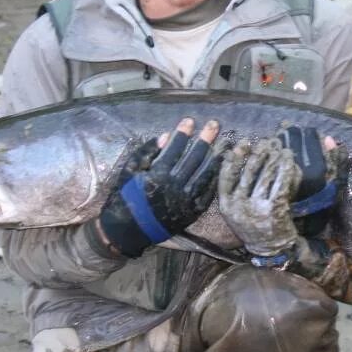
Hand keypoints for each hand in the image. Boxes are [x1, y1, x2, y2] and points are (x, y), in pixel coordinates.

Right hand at [96, 118, 224, 257]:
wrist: (129, 230)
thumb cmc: (126, 197)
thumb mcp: (129, 171)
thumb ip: (146, 152)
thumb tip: (165, 136)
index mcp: (158, 175)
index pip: (175, 148)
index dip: (182, 133)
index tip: (189, 120)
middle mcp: (175, 186)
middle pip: (195, 157)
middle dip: (205, 139)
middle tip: (214, 124)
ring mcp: (186, 200)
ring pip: (206, 173)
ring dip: (216, 156)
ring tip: (224, 142)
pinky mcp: (193, 211)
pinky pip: (208, 191)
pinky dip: (215, 177)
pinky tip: (220, 166)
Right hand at [218, 138, 301, 258]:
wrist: (270, 248)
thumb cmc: (253, 225)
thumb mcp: (236, 210)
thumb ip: (236, 189)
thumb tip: (240, 158)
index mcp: (225, 204)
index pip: (226, 175)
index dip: (234, 157)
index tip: (242, 143)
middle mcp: (238, 206)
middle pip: (248, 172)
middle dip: (259, 153)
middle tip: (266, 142)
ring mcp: (256, 208)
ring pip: (266, 175)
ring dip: (274, 158)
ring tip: (279, 148)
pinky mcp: (274, 209)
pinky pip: (281, 183)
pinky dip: (286, 169)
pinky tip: (289, 160)